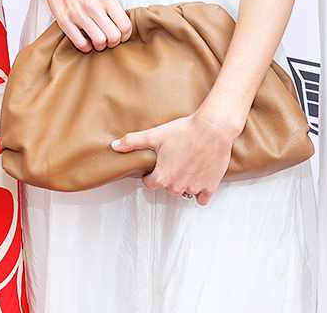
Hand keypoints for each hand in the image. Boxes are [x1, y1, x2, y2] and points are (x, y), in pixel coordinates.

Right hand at [28, 0, 131, 51]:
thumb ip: (113, 7)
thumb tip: (122, 26)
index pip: (125, 26)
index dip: (125, 35)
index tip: (121, 36)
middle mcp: (93, 6)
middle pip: (114, 36)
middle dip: (113, 42)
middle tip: (109, 40)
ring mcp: (78, 14)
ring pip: (99, 41)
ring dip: (100, 45)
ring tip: (97, 41)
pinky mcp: (64, 21)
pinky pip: (80, 43)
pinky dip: (86, 47)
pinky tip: (85, 41)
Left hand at [111, 108, 238, 204]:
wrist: (212, 129)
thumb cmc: (184, 131)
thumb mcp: (154, 135)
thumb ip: (133, 142)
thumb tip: (114, 146)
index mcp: (162, 177)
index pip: (149, 184)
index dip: (150, 174)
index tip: (155, 165)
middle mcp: (177, 187)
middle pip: (167, 187)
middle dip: (168, 176)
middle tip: (173, 160)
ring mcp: (194, 188)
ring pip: (184, 191)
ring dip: (183, 182)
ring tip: (186, 165)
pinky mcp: (210, 187)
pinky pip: (202, 197)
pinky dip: (200, 191)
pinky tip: (199, 177)